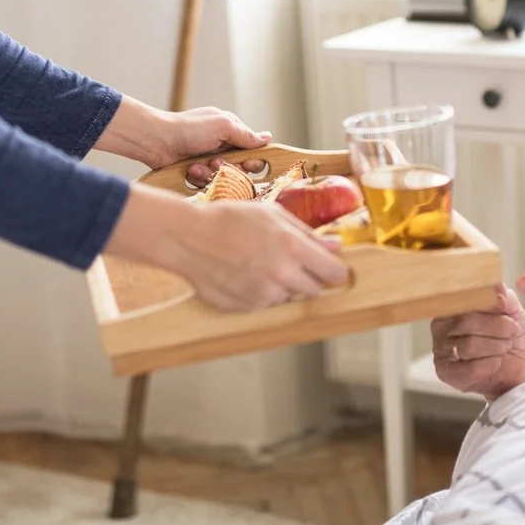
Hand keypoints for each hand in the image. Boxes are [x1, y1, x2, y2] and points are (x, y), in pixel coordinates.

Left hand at [99, 98, 270, 169]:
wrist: (157, 140)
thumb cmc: (189, 128)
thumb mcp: (222, 126)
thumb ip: (246, 135)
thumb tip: (268, 138)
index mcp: (231, 132)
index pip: (253, 151)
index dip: (253, 161)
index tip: (248, 164)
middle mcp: (222, 146)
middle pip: (239, 168)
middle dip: (230, 168)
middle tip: (217, 162)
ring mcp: (208, 160)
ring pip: (222, 177)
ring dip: (210, 172)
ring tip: (197, 165)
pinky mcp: (195, 172)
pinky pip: (206, 183)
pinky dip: (198, 177)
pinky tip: (189, 169)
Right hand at [180, 200, 349, 310]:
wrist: (188, 239)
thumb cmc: (229, 220)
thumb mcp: (272, 215)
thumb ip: (308, 234)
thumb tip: (335, 246)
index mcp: (293, 248)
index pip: (334, 273)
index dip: (334, 269)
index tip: (329, 267)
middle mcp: (282, 276)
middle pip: (315, 290)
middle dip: (307, 277)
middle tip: (288, 261)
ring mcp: (264, 295)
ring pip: (289, 298)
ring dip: (282, 286)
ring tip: (258, 264)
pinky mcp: (247, 309)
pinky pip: (266, 304)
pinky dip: (261, 293)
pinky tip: (244, 274)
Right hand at [431, 283, 524, 399]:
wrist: (518, 367)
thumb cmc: (509, 337)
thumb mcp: (512, 311)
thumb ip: (504, 296)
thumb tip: (496, 286)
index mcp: (453, 304)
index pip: (464, 299)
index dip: (489, 305)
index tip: (505, 309)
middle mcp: (440, 325)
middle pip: (467, 323)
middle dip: (497, 328)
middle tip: (511, 332)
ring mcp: (440, 349)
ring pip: (469, 345)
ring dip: (496, 347)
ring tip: (505, 347)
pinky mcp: (445, 372)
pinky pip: (470, 369)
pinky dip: (490, 365)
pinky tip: (495, 362)